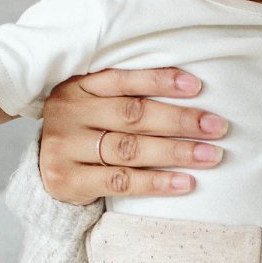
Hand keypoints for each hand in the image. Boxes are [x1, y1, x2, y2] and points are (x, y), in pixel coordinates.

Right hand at [38, 66, 226, 204]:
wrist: (44, 171)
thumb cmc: (86, 132)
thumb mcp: (96, 105)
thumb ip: (127, 96)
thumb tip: (191, 89)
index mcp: (78, 87)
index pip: (122, 79)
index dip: (160, 81)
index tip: (197, 86)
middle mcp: (69, 113)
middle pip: (132, 115)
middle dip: (179, 121)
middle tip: (217, 127)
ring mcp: (65, 147)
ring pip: (129, 149)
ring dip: (175, 153)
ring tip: (210, 155)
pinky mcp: (67, 180)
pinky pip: (120, 182)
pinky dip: (156, 183)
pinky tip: (185, 182)